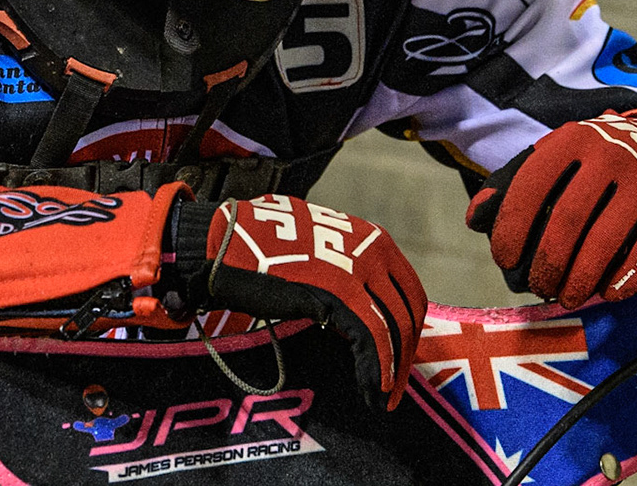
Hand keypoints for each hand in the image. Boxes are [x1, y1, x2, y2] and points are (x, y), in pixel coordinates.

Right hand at [182, 195, 425, 410]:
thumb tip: (362, 307)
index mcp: (373, 239)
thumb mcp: (321, 252)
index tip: (399, 360)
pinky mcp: (339, 295)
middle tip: (393, 388)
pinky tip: (371, 391)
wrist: (229, 246)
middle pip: (406, 313)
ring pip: (393, 329)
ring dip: (392, 371)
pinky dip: (375, 370)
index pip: (408, 293)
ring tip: (382, 398)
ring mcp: (358, 272)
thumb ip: (347, 271)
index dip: (407, 331)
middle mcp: (373, 251)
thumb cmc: (267, 252)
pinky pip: (370, 340)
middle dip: (403, 355)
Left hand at [467, 111, 636, 306]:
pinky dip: (625, 278)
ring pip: (606, 240)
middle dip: (547, 263)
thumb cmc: (597, 158)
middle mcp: (609, 154)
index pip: (531, 186)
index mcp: (571, 139)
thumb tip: (476, 219)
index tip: (505, 259)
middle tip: (539, 286)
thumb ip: (515, 181)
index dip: (511, 229)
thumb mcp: (558, 154)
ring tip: (567, 296)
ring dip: (581, 279)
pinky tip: (608, 293)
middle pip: (568, 220)